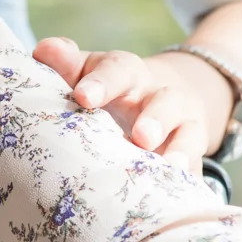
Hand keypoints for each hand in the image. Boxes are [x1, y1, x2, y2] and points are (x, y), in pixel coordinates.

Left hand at [31, 37, 232, 172]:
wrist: (163, 97)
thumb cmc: (110, 89)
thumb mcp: (89, 72)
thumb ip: (66, 64)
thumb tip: (43, 50)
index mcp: (127, 73)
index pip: (117, 71)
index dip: (101, 83)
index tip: (83, 97)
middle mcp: (159, 95)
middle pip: (163, 101)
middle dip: (154, 118)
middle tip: (141, 137)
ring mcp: (183, 123)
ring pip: (189, 132)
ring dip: (181, 148)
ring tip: (170, 166)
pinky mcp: (194, 152)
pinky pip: (198, 165)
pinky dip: (192, 178)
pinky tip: (184, 191)